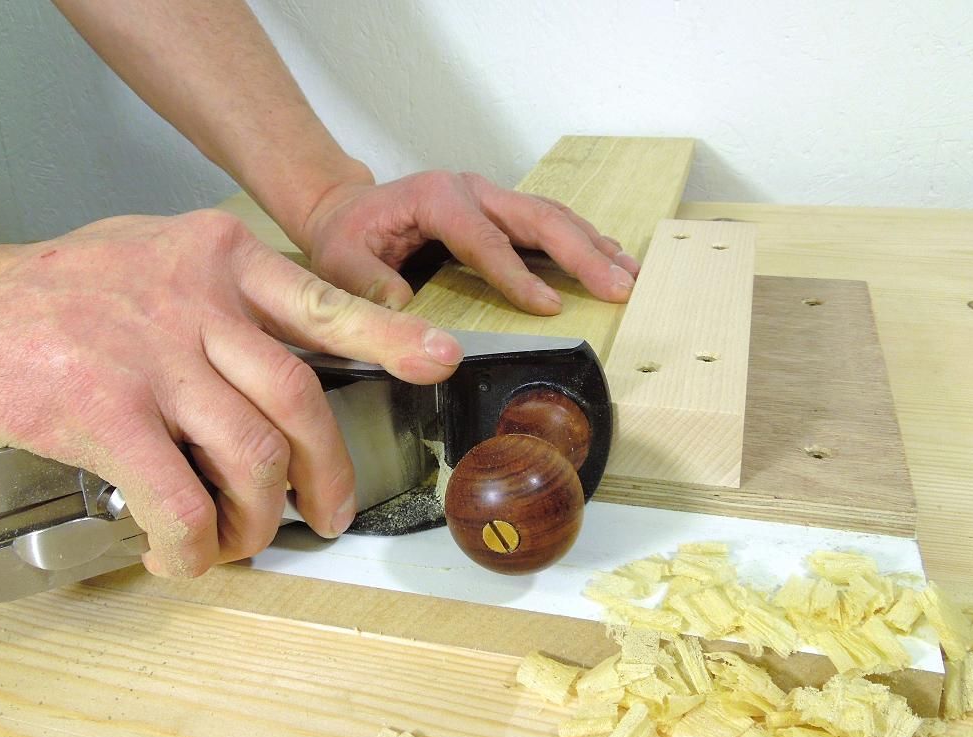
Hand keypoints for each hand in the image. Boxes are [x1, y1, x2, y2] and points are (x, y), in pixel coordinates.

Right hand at [0, 210, 462, 577]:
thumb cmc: (53, 296)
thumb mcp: (152, 258)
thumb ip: (223, 296)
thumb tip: (290, 356)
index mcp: (217, 257)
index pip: (319, 301)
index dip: (386, 338)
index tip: (438, 361)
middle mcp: (196, 298)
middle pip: (298, 400)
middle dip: (327, 472)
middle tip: (330, 514)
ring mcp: (153, 353)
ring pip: (252, 456)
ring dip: (257, 520)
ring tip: (239, 544)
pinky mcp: (107, 411)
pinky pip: (180, 500)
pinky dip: (193, 544)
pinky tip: (180, 556)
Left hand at [299, 171, 640, 314]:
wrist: (345, 208)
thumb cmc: (346, 235)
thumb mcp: (342, 262)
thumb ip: (369, 285)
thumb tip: (405, 310)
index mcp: (436, 198)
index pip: (485, 240)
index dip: (517, 276)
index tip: (549, 307)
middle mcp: (472, 190)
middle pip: (537, 219)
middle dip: (581, 255)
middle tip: (619, 287)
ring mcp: (490, 196)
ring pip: (552, 216)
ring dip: (593, 246)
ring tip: (630, 275)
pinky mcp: (500, 211)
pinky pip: (548, 223)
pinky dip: (583, 242)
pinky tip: (611, 260)